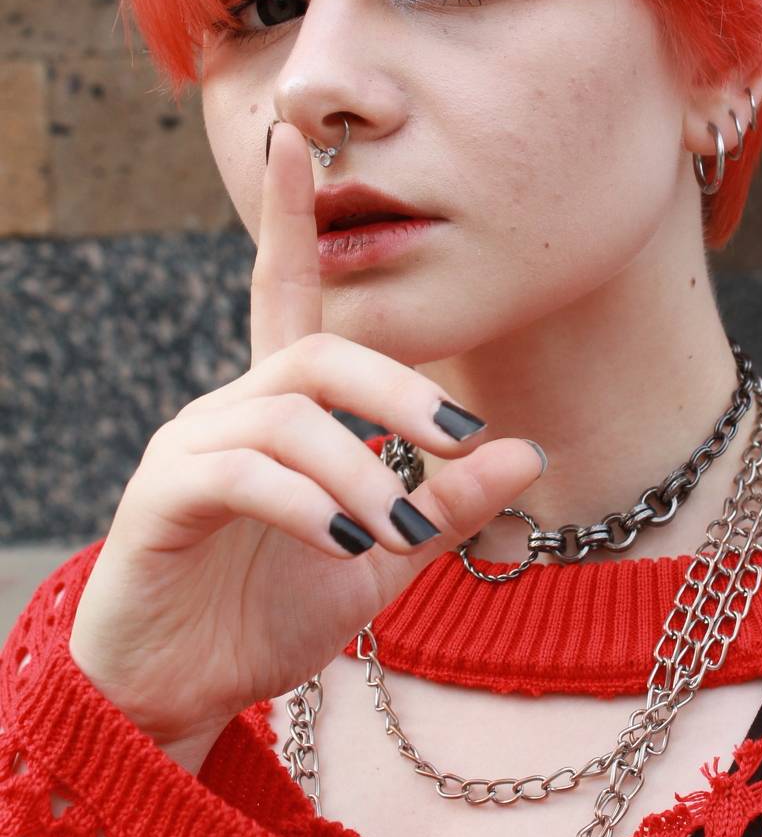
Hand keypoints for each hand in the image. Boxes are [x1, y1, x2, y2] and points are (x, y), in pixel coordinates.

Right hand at [68, 120, 543, 767]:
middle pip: (318, 355)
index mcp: (279, 411)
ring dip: (359, 469)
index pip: (285, 292)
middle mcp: (230, 410)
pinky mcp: (161, 499)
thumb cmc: (267, 615)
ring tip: (397, 529)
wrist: (179, 695)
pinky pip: (238, 473)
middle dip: (397, 391)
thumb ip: (443, 507)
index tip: (294, 141)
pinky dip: (302, 501)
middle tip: (459, 444)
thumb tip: (524, 448)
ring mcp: (189, 449)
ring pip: (287, 415)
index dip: (289, 217)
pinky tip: (340, 540)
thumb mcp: (376, 558)